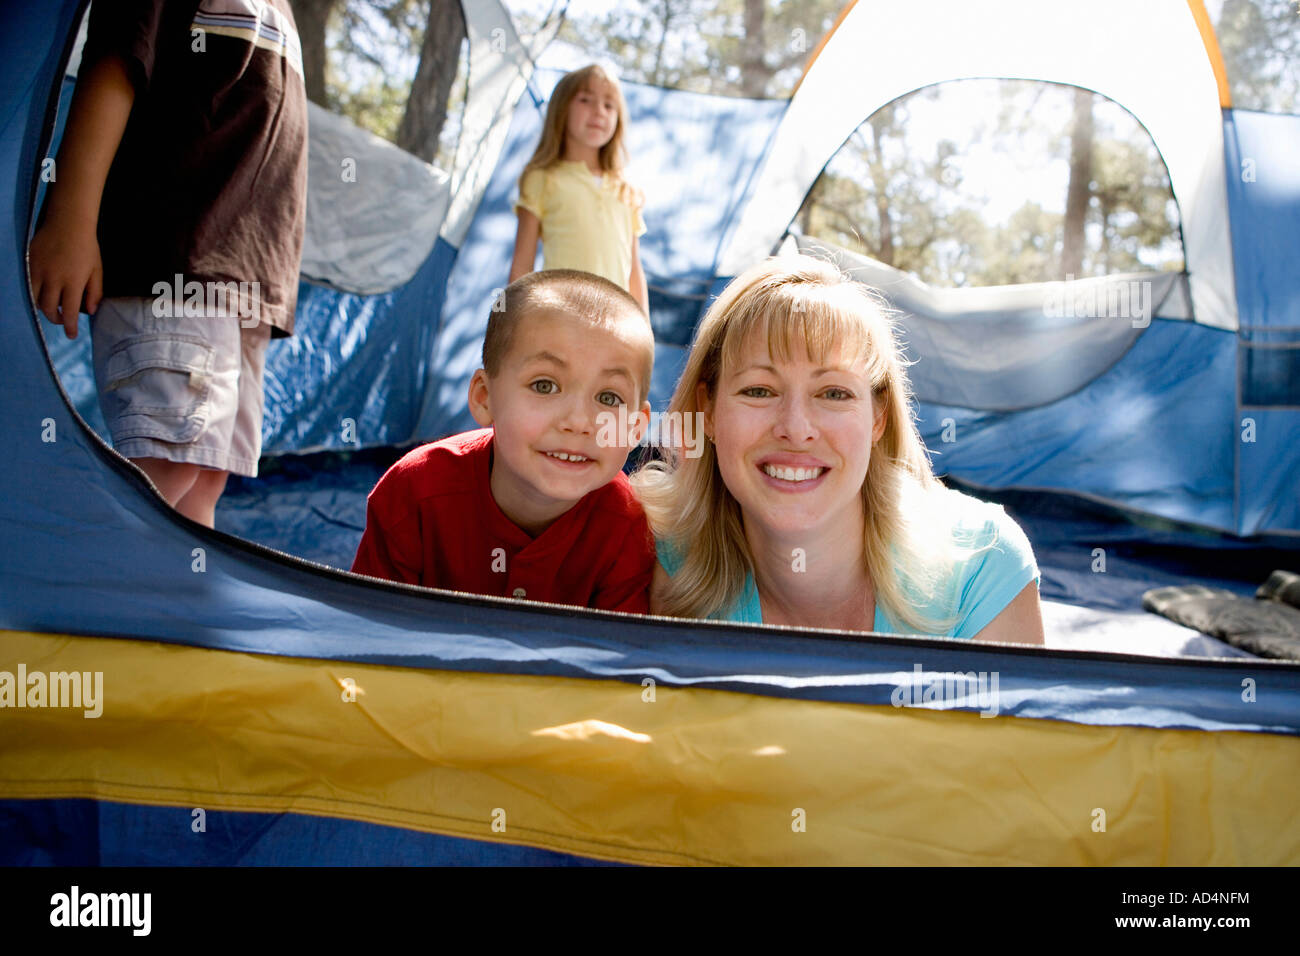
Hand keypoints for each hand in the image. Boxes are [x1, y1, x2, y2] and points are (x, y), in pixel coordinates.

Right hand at [28, 216, 102, 338]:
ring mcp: (39, 270)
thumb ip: (94, 292)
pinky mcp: (29, 262)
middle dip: (55, 319)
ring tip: (51, 308)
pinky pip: (27, 285)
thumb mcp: (97, 270)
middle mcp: (54, 278)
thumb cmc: (87, 247)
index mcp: (74, 281)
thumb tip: (90, 311)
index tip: (71, 335)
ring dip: (42, 308)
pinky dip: (33, 294)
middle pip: (48, 308)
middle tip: (62, 320)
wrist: (69, 222)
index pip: (68, 312)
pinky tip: (41, 295)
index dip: (69, 327)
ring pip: (35, 299)